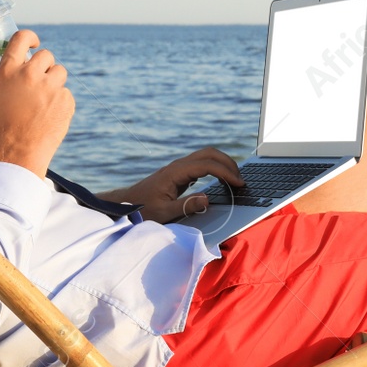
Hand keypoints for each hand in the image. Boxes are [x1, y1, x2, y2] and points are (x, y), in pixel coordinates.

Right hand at [0, 29, 73, 177]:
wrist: (21, 152)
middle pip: (47, 55)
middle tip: (38, 80)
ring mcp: (50, 87)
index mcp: (9, 72)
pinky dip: (60, 101)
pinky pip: (66, 93)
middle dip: (44, 65)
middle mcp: (30, 75)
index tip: (34, 44)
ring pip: (60, 72)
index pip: (21, 38)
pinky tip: (49, 114)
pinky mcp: (66, 100)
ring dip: (54, 81)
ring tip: (44, 98)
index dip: (30, 37)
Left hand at [103, 147, 241, 224]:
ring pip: (206, 156)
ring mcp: (179, 168)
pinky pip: (202, 164)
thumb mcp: (163, 213)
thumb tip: (207, 199)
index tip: (239, 183)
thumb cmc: (142, 209)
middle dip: (228, 162)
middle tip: (241, 179)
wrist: (125, 205)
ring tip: (235, 179)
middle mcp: (178, 166)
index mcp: (175, 172)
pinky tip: (221, 180)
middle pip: (209, 153)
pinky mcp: (179, 173)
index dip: (226, 172)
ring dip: (223, 163)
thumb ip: (185, 206)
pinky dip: (215, 168)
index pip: (207, 165)